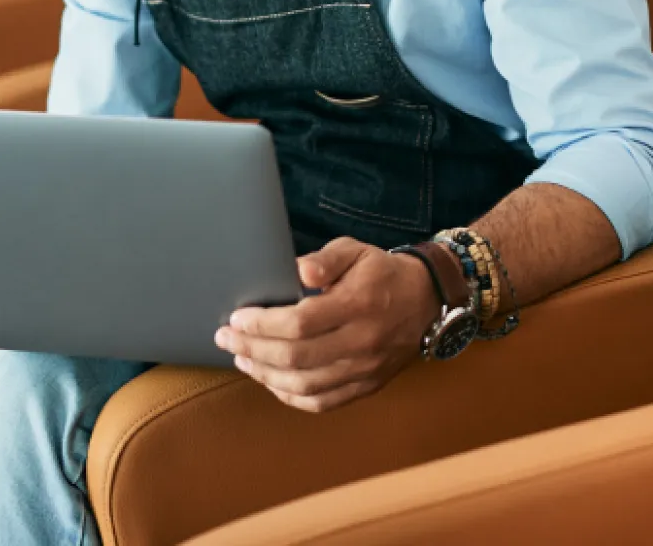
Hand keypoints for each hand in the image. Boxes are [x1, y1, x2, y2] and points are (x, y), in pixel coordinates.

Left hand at [214, 236, 443, 412]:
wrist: (426, 300)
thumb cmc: (381, 272)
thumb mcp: (355, 251)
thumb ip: (325, 259)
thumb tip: (296, 272)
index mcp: (358, 304)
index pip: (300, 322)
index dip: (263, 323)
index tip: (237, 317)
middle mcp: (361, 342)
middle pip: (296, 357)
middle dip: (253, 348)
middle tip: (226, 338)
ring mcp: (364, 369)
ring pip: (305, 384)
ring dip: (265, 375)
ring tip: (241, 358)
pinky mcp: (366, 386)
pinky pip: (322, 402)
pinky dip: (291, 396)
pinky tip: (271, 382)